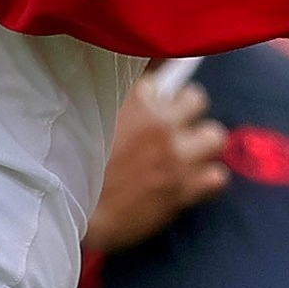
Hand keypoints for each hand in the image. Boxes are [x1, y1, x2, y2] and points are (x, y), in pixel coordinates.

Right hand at [83, 74, 230, 254]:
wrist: (71, 212)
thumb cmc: (72, 164)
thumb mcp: (87, 115)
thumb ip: (118, 96)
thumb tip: (144, 85)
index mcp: (134, 98)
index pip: (162, 75)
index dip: (156, 94)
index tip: (151, 104)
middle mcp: (160, 121)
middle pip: (196, 99)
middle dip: (186, 112)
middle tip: (171, 129)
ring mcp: (176, 155)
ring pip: (214, 137)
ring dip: (201, 145)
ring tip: (185, 156)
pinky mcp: (184, 188)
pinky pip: (217, 177)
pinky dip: (206, 180)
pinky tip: (190, 184)